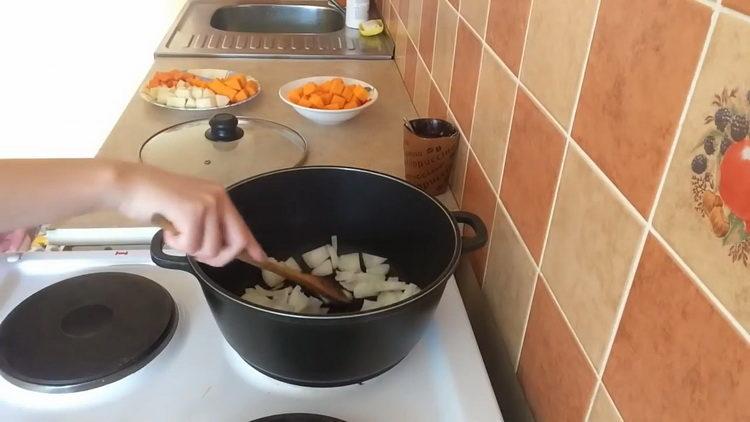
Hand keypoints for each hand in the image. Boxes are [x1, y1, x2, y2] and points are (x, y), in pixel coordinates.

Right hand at [109, 162, 265, 265]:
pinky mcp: (193, 212)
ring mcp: (207, 204)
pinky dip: (176, 245)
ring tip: (175, 232)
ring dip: (189, 249)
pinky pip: (191, 246)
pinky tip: (168, 230)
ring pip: (210, 249)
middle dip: (218, 257)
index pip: (242, 227)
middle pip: (234, 243)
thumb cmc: (154, 199)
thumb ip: (208, 225)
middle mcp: (218, 198)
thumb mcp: (189, 210)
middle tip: (195, 252)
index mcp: (219, 197)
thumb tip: (222, 248)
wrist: (129, 185)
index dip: (251, 245)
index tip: (260, 258)